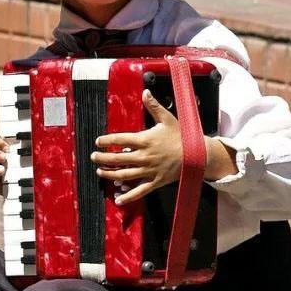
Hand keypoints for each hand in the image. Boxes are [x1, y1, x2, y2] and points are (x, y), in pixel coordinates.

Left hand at [91, 89, 181, 204]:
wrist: (197, 155)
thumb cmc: (182, 137)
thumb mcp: (168, 119)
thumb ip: (154, 106)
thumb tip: (145, 91)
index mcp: (144, 140)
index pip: (119, 140)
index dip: (106, 141)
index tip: (98, 141)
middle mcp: (144, 157)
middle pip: (117, 159)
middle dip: (102, 158)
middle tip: (94, 157)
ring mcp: (149, 171)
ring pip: (124, 175)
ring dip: (109, 174)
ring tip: (100, 172)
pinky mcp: (155, 182)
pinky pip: (139, 191)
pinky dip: (128, 196)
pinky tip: (118, 199)